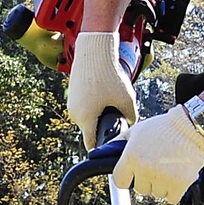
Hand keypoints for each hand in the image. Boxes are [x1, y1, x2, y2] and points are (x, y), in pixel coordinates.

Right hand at [66, 33, 138, 149]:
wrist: (94, 50)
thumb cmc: (110, 74)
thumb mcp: (127, 99)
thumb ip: (131, 117)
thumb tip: (131, 125)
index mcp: (86, 118)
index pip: (92, 145)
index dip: (102, 151)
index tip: (110, 154)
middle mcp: (75, 114)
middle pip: (92, 131)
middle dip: (105, 127)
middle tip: (119, 117)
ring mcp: (72, 104)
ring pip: (89, 118)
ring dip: (101, 115)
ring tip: (112, 100)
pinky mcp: (73, 95)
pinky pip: (86, 108)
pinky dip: (96, 105)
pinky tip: (105, 93)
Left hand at [112, 106, 203, 203]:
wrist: (193, 127)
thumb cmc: (164, 127)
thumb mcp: (136, 130)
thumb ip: (118, 143)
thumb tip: (99, 153)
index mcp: (131, 157)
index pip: (120, 182)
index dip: (127, 178)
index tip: (133, 174)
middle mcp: (145, 169)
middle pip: (140, 189)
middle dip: (147, 180)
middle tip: (157, 165)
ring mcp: (162, 178)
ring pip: (156, 194)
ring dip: (162, 185)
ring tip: (169, 167)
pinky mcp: (179, 185)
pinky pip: (171, 198)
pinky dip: (174, 190)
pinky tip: (177, 175)